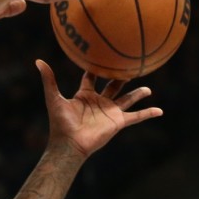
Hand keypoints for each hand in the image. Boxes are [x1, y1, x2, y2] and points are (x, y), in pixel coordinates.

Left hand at [36, 60, 161, 156]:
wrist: (69, 144)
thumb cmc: (60, 123)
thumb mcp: (54, 98)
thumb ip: (49, 80)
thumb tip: (38, 61)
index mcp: (84, 96)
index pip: (91, 78)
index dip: (95, 67)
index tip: (102, 54)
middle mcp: (99, 102)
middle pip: (113, 86)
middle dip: (121, 77)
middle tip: (131, 64)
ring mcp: (109, 112)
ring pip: (128, 99)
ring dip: (138, 94)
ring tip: (148, 89)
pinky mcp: (117, 122)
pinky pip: (136, 117)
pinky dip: (148, 113)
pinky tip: (160, 111)